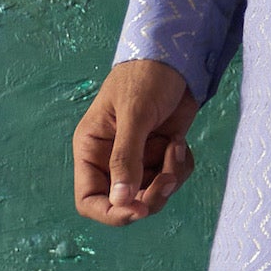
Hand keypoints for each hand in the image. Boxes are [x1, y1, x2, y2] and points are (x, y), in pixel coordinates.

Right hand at [74, 59, 200, 225]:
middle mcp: (111, 160)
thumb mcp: (134, 115)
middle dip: (150, 196)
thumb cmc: (145, 76)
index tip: (137, 210)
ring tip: (176, 147)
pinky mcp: (161, 155)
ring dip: (170, 178)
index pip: (89, 200)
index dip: (111, 212)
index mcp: (91, 150)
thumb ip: (126, 158)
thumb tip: (121, 201)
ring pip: (153, 194)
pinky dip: (181, 166)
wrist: (178, 58)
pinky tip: (179, 142)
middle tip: (168, 179)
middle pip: (126, 204)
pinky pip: (172, 179)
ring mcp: (138, 159)